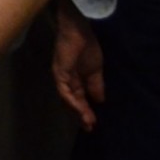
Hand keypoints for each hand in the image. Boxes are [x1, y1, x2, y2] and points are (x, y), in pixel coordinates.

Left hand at [52, 1, 104, 130]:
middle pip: (72, 101)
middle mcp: (66, 80)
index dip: (86, 110)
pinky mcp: (59, 73)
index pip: (80, 98)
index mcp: (75, 79)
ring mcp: (61, 77)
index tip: (93, 123)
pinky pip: (64, 90)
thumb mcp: (95, 70)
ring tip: (86, 122)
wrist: (79, 32)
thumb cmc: (87, 47)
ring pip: (67, 99)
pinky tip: (79, 109)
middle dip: (80, 115)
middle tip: (88, 128)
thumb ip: (96, 85)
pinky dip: (71, 100)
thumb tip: (100, 100)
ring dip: (76, 111)